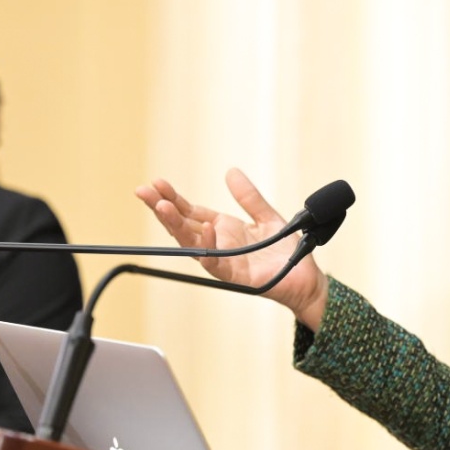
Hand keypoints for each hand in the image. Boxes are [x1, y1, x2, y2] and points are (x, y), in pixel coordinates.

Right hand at [135, 168, 329, 329]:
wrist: (306, 278)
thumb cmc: (286, 252)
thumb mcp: (265, 216)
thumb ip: (248, 197)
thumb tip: (231, 171)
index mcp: (223, 229)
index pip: (190, 212)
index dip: (173, 198)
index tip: (156, 183)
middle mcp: (218, 244)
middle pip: (183, 225)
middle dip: (162, 208)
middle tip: (143, 191)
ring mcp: (224, 260)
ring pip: (192, 243)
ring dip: (175, 226)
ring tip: (161, 206)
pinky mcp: (237, 275)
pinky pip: (217, 262)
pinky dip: (208, 247)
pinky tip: (205, 228)